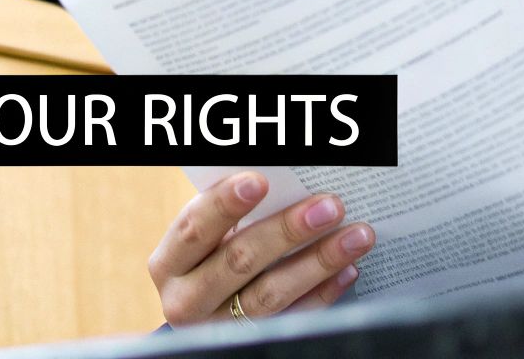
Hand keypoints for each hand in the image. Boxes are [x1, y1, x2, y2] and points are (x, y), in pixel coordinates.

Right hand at [149, 171, 376, 326]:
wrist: (203, 314)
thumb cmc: (209, 257)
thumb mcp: (205, 239)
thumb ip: (229, 215)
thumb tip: (283, 181)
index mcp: (169, 263)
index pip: (194, 230)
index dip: (224, 204)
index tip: (260, 181)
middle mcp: (186, 300)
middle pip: (239, 261)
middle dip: (287, 230)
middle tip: (329, 207)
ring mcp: (220, 327)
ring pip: (271, 294)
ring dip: (318, 261)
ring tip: (355, 236)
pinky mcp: (253, 344)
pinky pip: (294, 318)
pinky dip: (324, 292)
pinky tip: (347, 269)